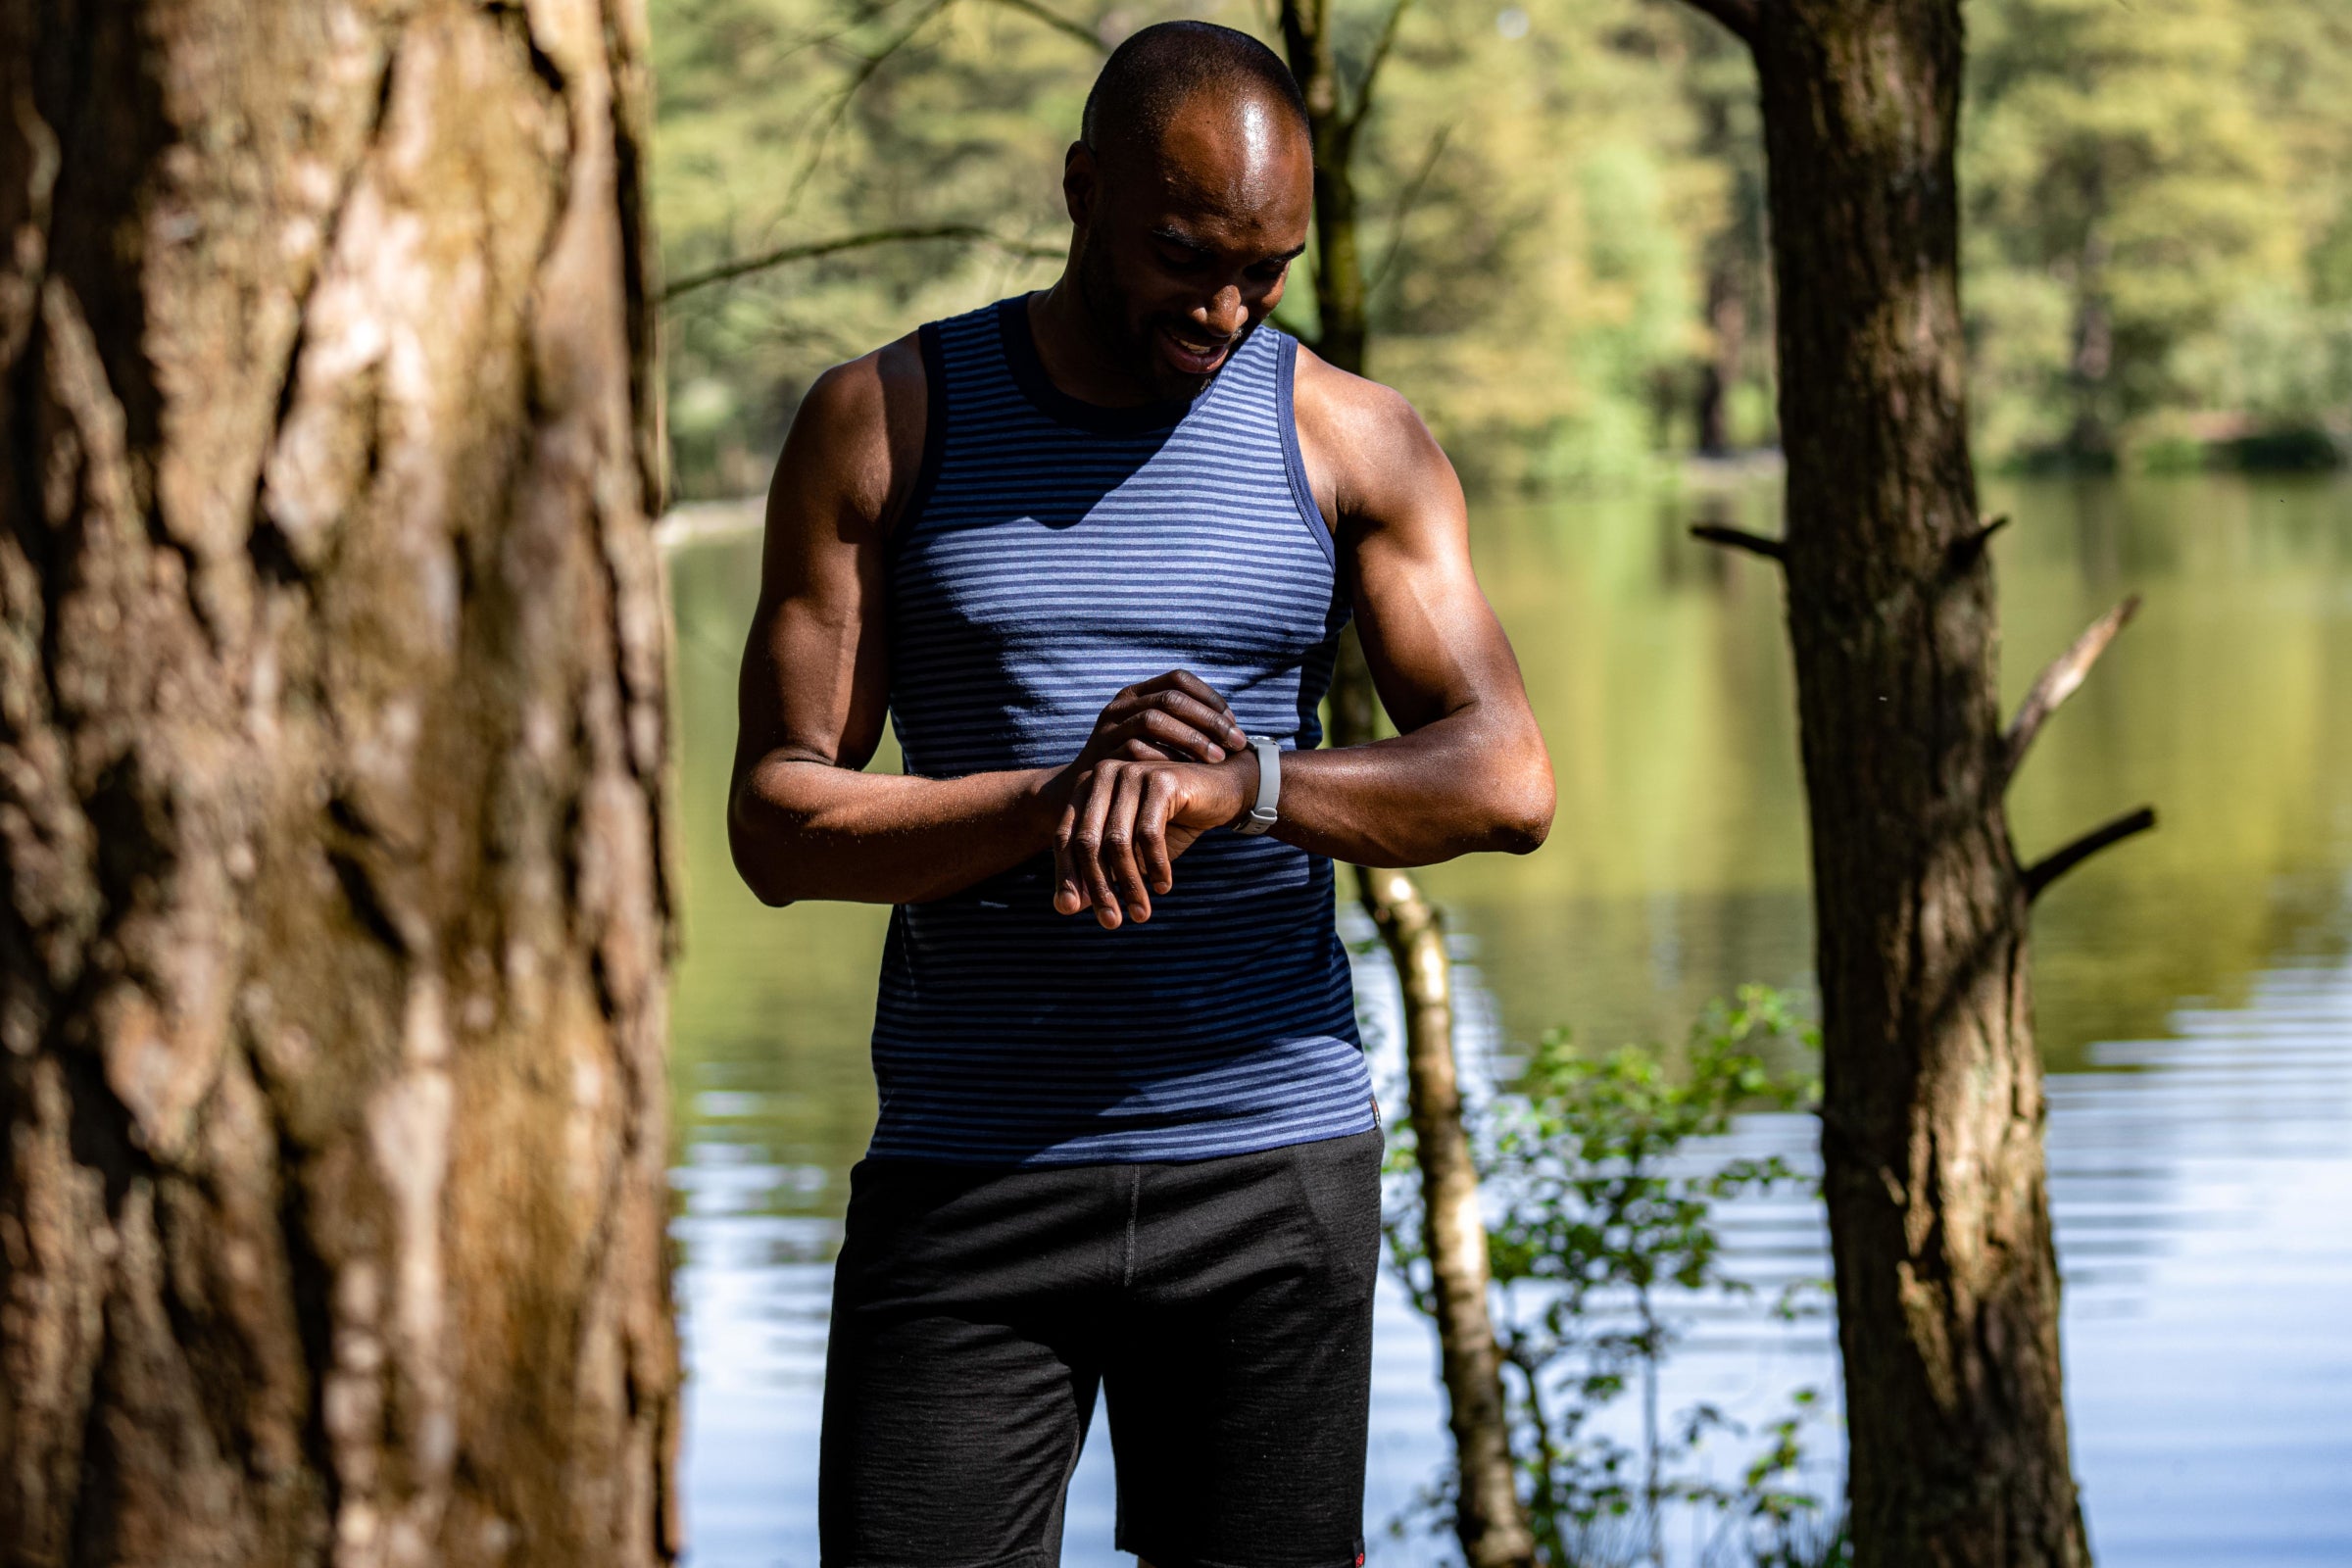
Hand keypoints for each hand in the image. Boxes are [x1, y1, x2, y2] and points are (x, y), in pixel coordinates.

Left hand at [1052, 752, 1256, 928]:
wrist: (1221, 790)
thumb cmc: (1170, 822)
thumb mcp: (1131, 851)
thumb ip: (1100, 871)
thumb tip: (1069, 907)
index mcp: (1087, 786)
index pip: (1065, 836)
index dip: (1065, 875)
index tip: (1067, 910)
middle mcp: (1104, 774)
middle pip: (1088, 841)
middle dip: (1098, 886)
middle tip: (1109, 923)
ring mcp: (1132, 773)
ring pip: (1118, 841)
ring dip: (1130, 884)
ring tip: (1140, 914)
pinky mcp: (1161, 781)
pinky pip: (1150, 834)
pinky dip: (1156, 865)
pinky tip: (1164, 887)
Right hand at [1069, 670, 1248, 772]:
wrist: (1084, 795)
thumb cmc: (1136, 767)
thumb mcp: (1155, 737)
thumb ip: (1184, 725)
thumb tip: (1233, 724)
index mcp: (1136, 694)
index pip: (1178, 680)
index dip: (1210, 698)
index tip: (1234, 723)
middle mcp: (1120, 706)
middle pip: (1171, 699)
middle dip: (1209, 720)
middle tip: (1237, 743)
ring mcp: (1108, 729)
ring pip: (1154, 720)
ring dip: (1191, 738)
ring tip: (1218, 758)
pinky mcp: (1102, 754)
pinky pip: (1138, 750)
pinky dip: (1167, 759)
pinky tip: (1189, 773)